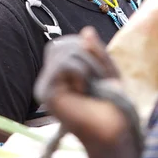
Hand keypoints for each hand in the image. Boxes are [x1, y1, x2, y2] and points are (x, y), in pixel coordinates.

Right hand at [35, 27, 138, 157]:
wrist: (113, 127)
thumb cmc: (110, 101)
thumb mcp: (105, 67)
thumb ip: (95, 49)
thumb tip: (87, 30)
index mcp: (59, 72)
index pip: (65, 43)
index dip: (85, 47)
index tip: (99, 67)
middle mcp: (47, 78)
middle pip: (61, 44)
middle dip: (87, 54)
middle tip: (98, 77)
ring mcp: (44, 86)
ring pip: (63, 52)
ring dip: (87, 65)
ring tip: (92, 85)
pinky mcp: (46, 94)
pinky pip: (63, 65)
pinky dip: (80, 72)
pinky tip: (83, 90)